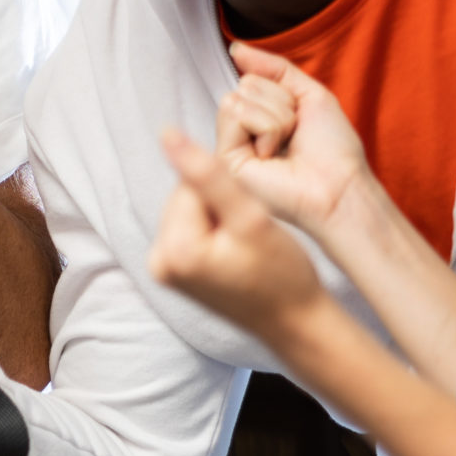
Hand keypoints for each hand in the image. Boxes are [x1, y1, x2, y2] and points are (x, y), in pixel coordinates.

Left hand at [149, 129, 330, 347]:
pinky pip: (192, 229)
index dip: (229, 192)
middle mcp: (159, 262)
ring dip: (219, 216)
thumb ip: (207, 174)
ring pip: (190, 210)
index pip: (190, 185)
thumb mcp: (250, 218)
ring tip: (247, 245)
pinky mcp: (175, 272)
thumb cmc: (283, 275)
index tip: (252, 220)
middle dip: (220, 204)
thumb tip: (166, 133)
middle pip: (185, 198)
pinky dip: (215, 230)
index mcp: (173, 250)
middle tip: (252, 235)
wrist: (296, 322)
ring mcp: (165, 270)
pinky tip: (238, 251)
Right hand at [217, 43, 374, 235]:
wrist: (339, 188)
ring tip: (284, 147)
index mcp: (259, 116)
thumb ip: (274, 68)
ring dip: (276, 119)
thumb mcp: (309, 95)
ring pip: (240, 97)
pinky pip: (236, 113)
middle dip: (280, 105)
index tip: (300, 120)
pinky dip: (266, 129)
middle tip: (293, 136)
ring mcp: (231, 143)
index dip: (284, 93)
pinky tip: (271, 156)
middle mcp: (241, 130)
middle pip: (247, 85)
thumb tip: (235, 48)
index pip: (253, 78)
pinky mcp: (224, 157)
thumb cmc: (332, 150)